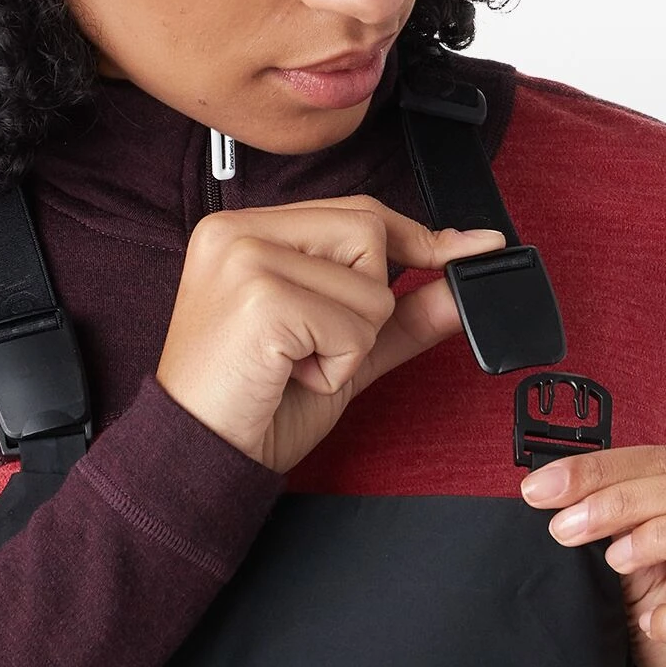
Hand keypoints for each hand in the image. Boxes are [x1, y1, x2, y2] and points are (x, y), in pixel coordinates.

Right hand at [156, 195, 504, 472]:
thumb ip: (403, 312)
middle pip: (369, 233)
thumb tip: (465, 282)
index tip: (463, 250)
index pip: (355, 211)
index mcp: (244, 229)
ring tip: (293, 364)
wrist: (200, 456)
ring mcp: (245, 260)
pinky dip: (336, 367)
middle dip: (365, 305)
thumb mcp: (340, 348)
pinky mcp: (260, 300)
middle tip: (308, 345)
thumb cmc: (253, 404)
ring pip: (369, 287)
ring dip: (350, 344)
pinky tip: (289, 376)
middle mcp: (237, 231)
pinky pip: (353, 328)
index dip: (412, 238)